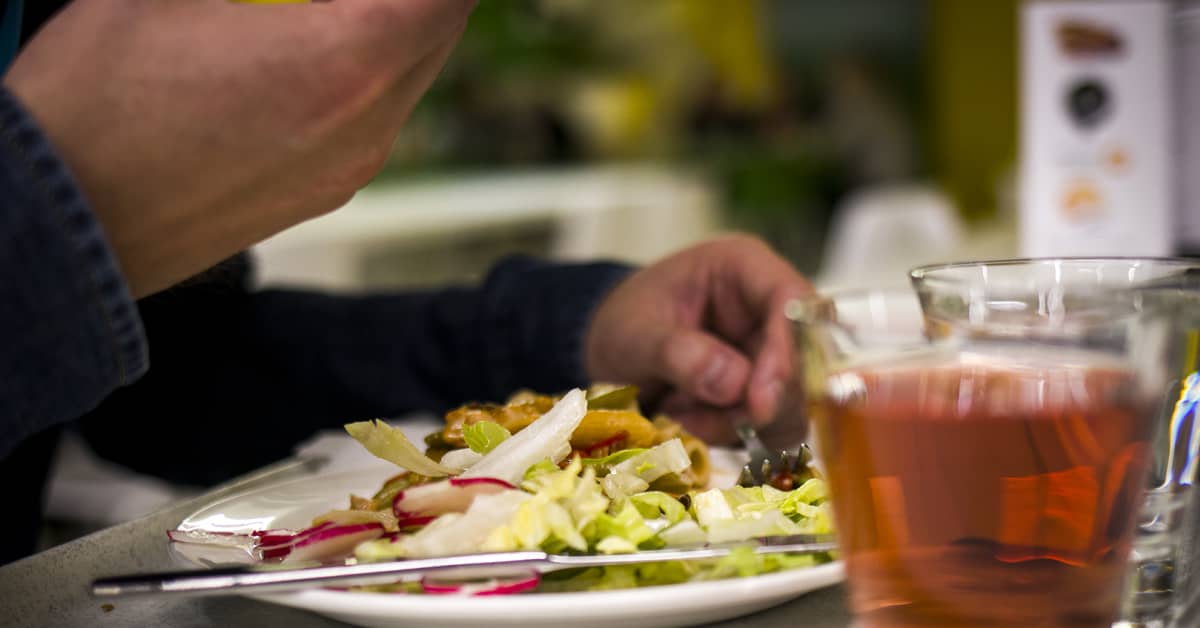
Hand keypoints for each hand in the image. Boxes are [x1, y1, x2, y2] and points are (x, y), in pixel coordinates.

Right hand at [3, 0, 473, 296]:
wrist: (59, 229)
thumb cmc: (98, 97)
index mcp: (349, 60)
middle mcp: (370, 126)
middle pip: (439, 33)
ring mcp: (351, 170)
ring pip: (409, 80)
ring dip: (393, 32)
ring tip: (337, 10)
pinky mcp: (325, 196)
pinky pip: (373, 121)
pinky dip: (365, 78)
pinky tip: (308, 56)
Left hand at [584, 234, 812, 443]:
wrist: (606, 354)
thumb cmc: (622, 326)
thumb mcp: (634, 334)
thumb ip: (677, 352)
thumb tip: (734, 383)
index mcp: (743, 268)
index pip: (791, 301)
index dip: (787, 352)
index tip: (760, 403)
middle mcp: (769, 309)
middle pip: (804, 361)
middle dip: (759, 403)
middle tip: (703, 420)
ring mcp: (772, 353)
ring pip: (791, 403)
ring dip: (738, 423)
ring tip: (680, 414)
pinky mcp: (767, 392)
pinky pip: (771, 428)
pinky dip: (731, 435)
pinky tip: (690, 422)